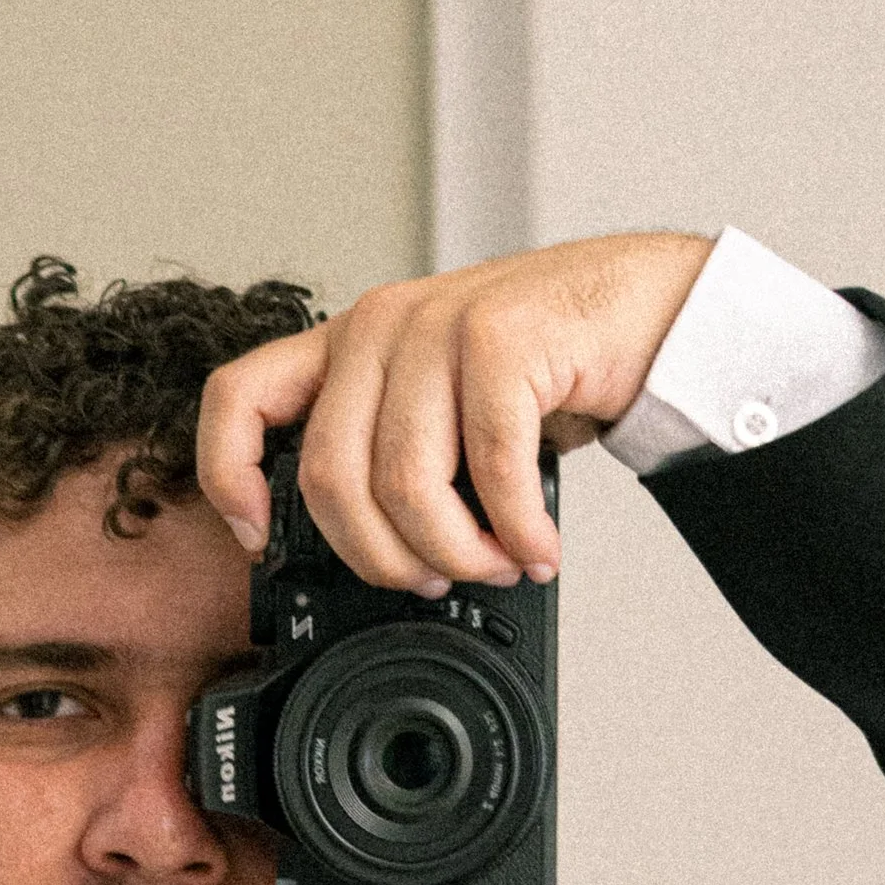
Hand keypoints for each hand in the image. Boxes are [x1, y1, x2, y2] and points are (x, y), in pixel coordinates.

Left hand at [195, 230, 714, 591]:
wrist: (653, 305)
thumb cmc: (549, 363)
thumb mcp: (445, 403)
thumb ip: (393, 449)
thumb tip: (367, 551)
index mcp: (348, 342)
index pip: (238, 399)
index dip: (231, 479)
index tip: (261, 541)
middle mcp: (379, 325)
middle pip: (330, 478)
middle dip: (382, 557)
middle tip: (433, 579)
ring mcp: (437, 325)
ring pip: (407, 484)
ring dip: (458, 553)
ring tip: (497, 564)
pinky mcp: (502, 338)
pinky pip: (490, 470)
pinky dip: (517, 531)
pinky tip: (538, 548)